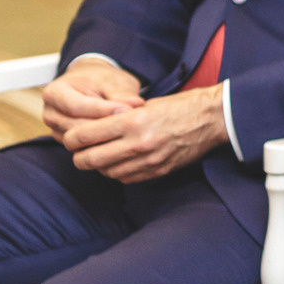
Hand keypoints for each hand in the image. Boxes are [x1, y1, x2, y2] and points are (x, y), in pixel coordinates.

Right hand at [42, 60, 142, 145]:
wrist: (90, 85)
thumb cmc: (101, 80)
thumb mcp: (113, 81)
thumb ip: (121, 93)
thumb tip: (136, 105)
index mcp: (54, 93)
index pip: (77, 106)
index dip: (103, 110)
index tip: (127, 109)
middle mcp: (50, 113)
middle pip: (77, 126)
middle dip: (105, 125)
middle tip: (132, 122)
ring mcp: (56, 129)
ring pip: (81, 140)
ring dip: (105, 136)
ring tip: (128, 128)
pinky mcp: (66, 140)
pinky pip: (83, 147)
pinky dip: (101, 143)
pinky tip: (119, 138)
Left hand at [60, 87, 226, 183]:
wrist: (213, 119)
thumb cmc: (181, 107)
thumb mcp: (146, 105)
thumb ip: (119, 118)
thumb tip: (94, 130)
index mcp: (132, 122)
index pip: (84, 136)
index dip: (71, 139)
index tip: (71, 138)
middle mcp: (138, 143)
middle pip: (89, 159)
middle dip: (78, 156)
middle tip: (79, 151)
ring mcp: (148, 160)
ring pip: (106, 172)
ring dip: (98, 166)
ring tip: (100, 156)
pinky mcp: (158, 171)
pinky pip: (126, 178)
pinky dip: (117, 172)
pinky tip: (119, 163)